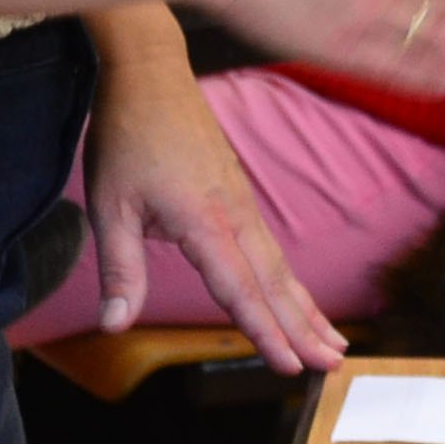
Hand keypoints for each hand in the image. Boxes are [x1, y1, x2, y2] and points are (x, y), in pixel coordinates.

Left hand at [80, 39, 346, 372]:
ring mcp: (243, 203)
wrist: (151, 75)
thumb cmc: (127, 137)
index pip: (240, 290)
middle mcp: (236, 214)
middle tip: (334, 367)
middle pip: (276, 283)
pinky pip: (272, 248)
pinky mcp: (240, 194)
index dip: (265, 333)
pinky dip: (290, 281)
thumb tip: (115, 323)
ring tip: (335, 343)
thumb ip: (119, 268)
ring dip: (308, 308)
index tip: (291, 368)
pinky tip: (297, 297)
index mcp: (206, 220)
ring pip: (280, 267)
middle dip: (305, 329)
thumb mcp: (109, 205)